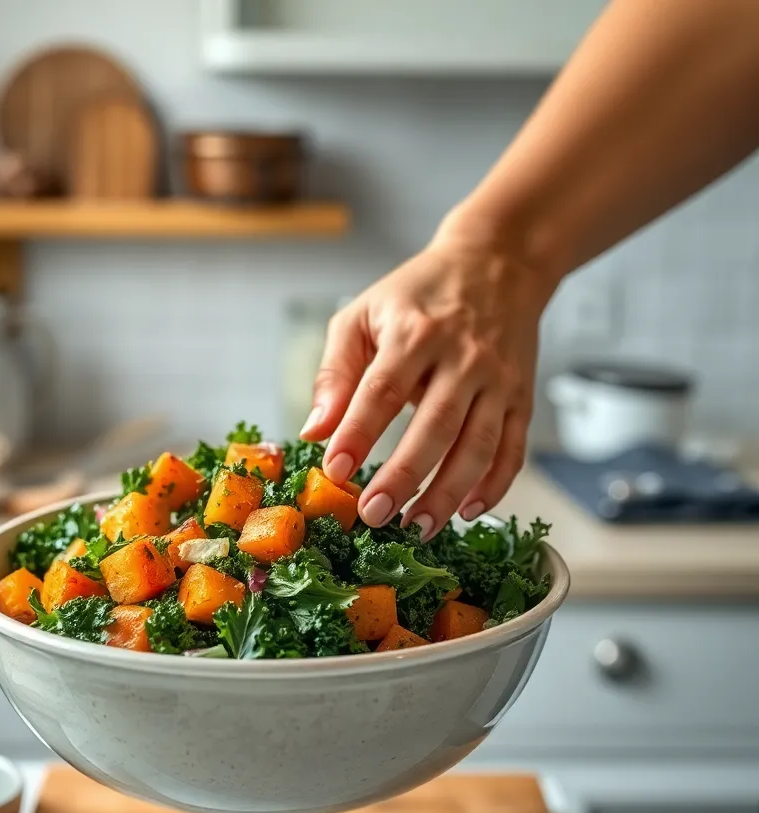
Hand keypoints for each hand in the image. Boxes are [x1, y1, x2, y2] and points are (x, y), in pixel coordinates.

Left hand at [300, 229, 553, 538]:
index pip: (383, 390)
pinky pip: (513, 449)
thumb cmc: (418, 294)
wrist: (498, 262)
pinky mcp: (521, 396)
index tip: (335, 472)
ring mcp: (498, 380)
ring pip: (478, 445)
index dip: (358, 433)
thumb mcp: (363, 315)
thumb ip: (334, 373)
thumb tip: (314, 432)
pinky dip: (495, 485)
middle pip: (435, 425)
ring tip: (417, 527)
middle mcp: (463, 357)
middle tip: (373, 515)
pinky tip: (468, 512)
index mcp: (415, 332)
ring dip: (448, 493)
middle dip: (404, 476)